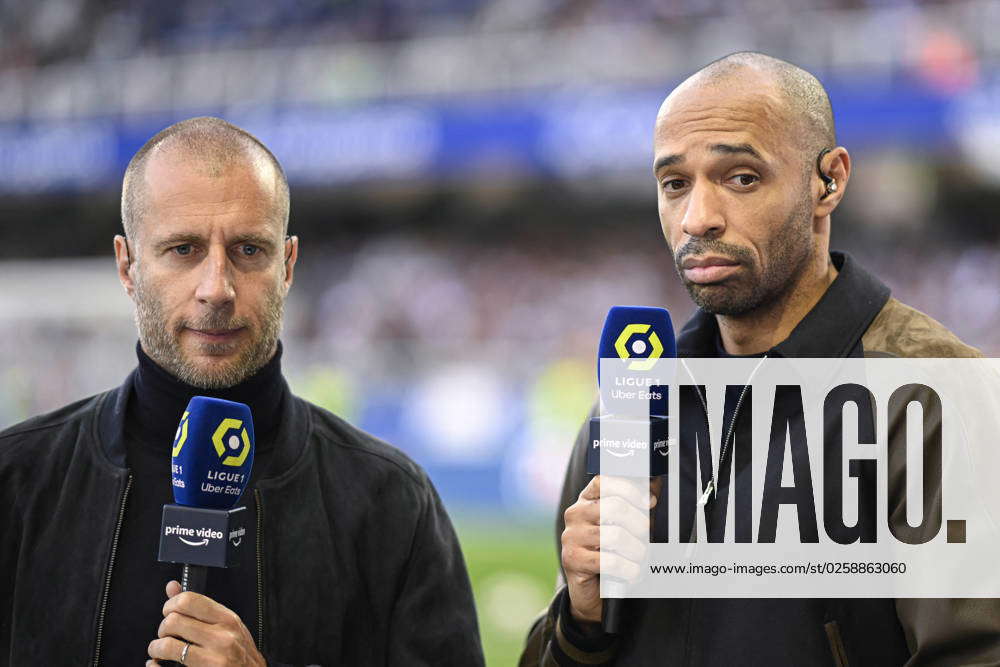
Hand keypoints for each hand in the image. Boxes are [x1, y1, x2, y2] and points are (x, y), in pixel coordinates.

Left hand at [147, 580, 264, 666]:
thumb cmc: (239, 654)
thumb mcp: (226, 626)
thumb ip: (199, 607)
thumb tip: (172, 586)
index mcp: (227, 619)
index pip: (189, 600)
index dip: (171, 604)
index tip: (169, 612)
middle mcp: (222, 636)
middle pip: (174, 620)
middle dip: (163, 628)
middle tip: (166, 634)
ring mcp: (214, 657)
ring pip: (167, 644)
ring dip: (156, 647)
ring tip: (160, 650)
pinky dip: (155, 665)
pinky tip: (158, 664)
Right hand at [560, 475, 659, 626]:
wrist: (592, 590)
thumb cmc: (612, 552)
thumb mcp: (624, 525)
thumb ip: (637, 503)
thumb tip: (654, 482)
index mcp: (586, 500)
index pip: (604, 481)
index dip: (630, 489)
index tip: (650, 501)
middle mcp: (575, 514)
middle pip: (615, 507)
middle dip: (640, 524)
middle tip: (647, 538)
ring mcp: (571, 536)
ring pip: (616, 536)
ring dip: (637, 551)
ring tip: (639, 559)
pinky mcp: (573, 560)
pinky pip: (610, 561)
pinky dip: (629, 569)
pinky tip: (631, 572)